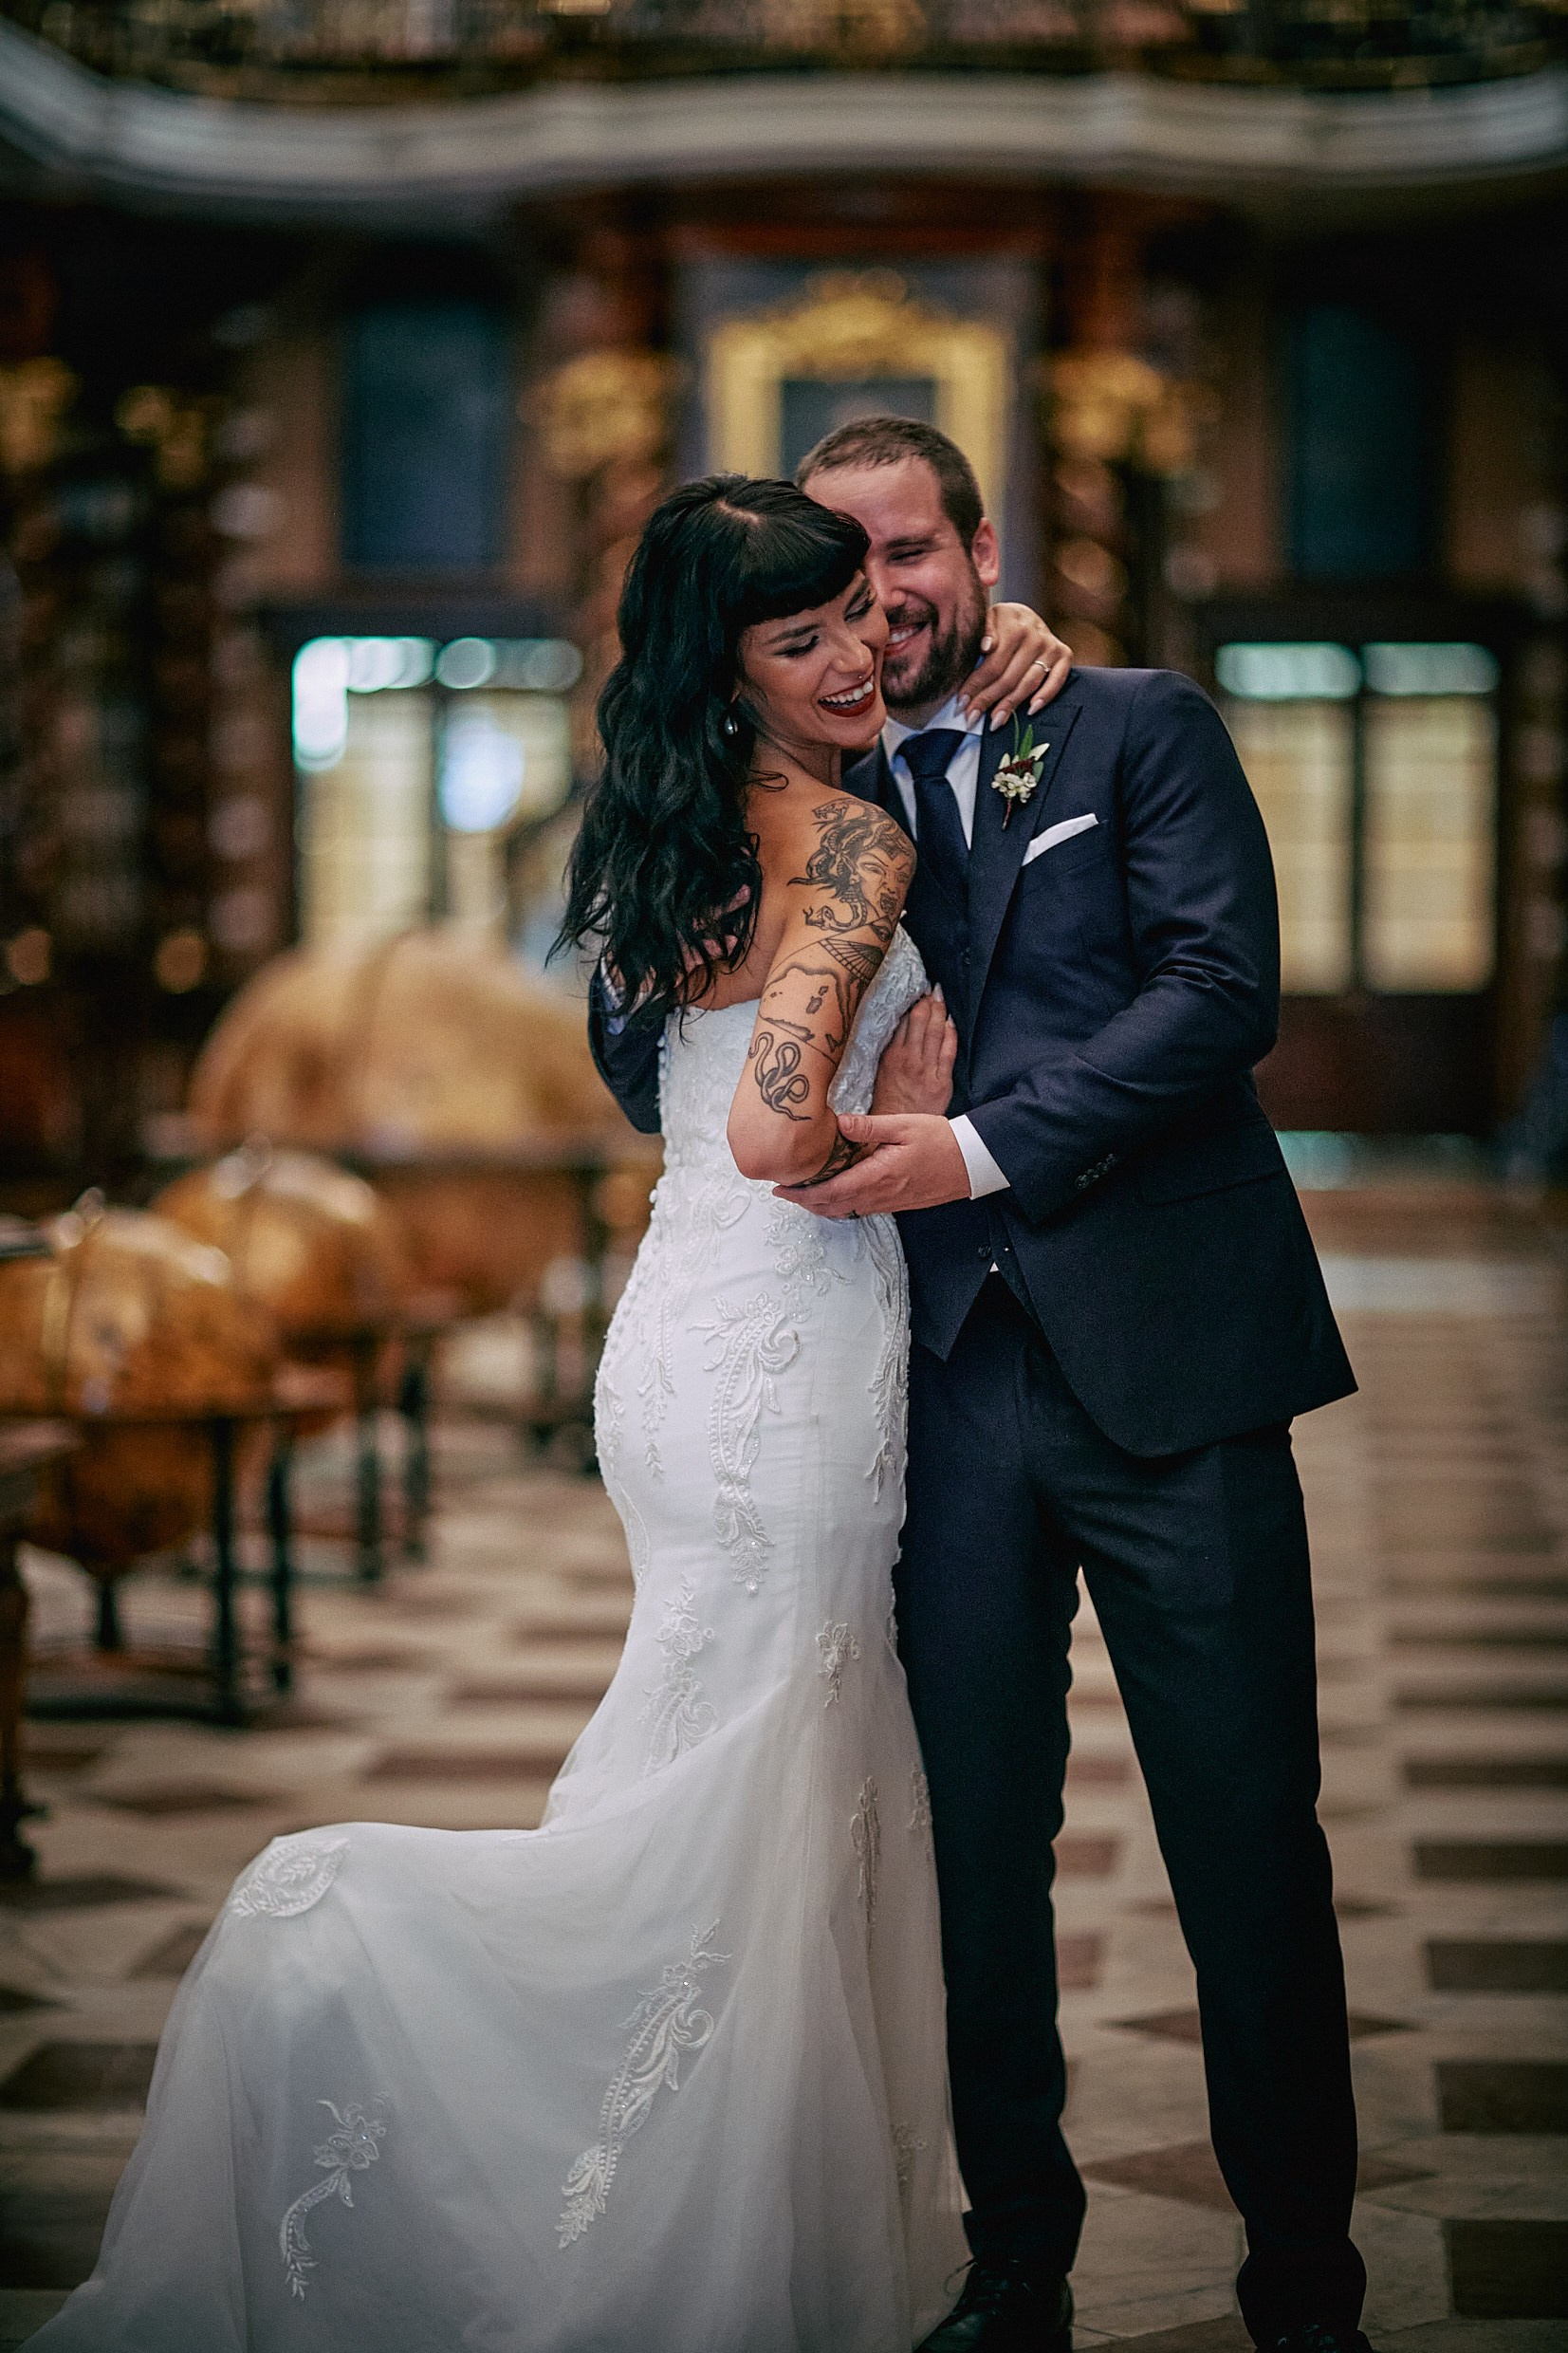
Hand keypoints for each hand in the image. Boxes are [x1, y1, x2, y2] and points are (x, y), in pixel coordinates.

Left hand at [773, 1113, 969, 1218]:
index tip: (781, 1188)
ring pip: (845, 1211)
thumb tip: (838, 1123)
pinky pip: (861, 1209)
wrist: (972, 1162)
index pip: (830, 1191)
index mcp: (877, 1176)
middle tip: (784, 1191)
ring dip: (821, 1205)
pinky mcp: (897, 1203)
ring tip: (803, 1194)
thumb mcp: (903, 1126)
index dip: (802, 1193)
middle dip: (805, 1202)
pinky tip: (835, 1194)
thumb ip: (868, 1126)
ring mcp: (889, 1203)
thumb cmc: (940, 1140)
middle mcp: (880, 1195)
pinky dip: (841, 1205)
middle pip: (832, 1207)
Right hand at [871, 989, 957, 1117]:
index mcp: (889, 1056)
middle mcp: (908, 1059)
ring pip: (935, 1032)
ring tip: (940, 997)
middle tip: (930, 988)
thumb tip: (895, 1029)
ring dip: (939, 1011)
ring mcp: (926, 1069)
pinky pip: (949, 1051)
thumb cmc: (886, 1104)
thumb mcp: (878, 1074)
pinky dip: (951, 1033)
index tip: (914, 991)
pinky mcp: (941, 1081)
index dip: (909, 1004)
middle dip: (926, 1002)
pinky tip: (951, 1021)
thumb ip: (888, 1052)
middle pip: (919, 1021)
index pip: (901, 1022)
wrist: (896, 1131)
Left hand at [960, 605, 1072, 730]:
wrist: (1023, 614)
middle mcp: (1035, 636)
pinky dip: (1045, 697)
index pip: (993, 664)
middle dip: (987, 700)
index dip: (975, 685)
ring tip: (994, 721)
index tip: (962, 703)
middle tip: (971, 717)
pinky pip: (1056, 681)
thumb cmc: (999, 623)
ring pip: (1028, 684)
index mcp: (1014, 626)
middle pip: (1008, 677)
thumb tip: (986, 646)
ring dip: (1010, 705)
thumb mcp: (987, 618)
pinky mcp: (1064, 655)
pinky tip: (1031, 710)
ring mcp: (1051, 647)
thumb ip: (984, 630)